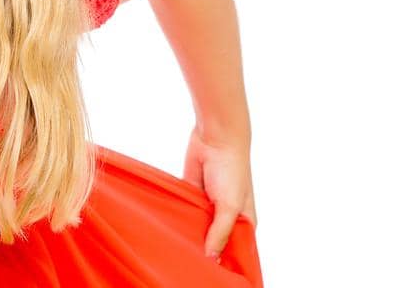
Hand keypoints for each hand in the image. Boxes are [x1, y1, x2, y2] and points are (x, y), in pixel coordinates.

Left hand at [183, 123, 256, 261]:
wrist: (214, 139)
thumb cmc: (231, 170)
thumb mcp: (229, 206)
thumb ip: (220, 232)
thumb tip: (210, 258)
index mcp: (243, 222)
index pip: (237, 249)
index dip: (228, 262)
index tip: (216, 275)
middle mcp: (227, 217)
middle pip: (216, 241)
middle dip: (207, 252)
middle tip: (193, 266)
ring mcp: (209, 208)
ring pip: (199, 230)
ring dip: (191, 237)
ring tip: (180, 252)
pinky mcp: (193, 197)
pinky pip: (186, 215)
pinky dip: (180, 221)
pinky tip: (170, 233)